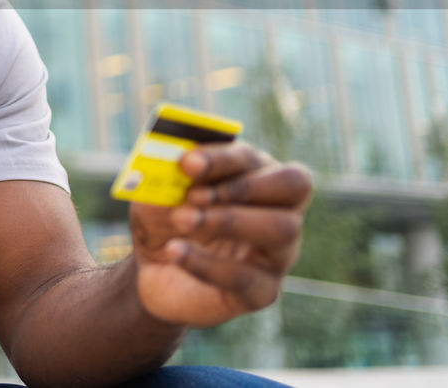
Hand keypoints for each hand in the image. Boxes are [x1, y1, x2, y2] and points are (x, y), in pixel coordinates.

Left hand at [128, 143, 311, 327]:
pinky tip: (174, 251)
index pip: (257, 158)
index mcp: (256, 173)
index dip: (223, 158)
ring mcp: (278, 252)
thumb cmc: (164, 216)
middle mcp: (279, 209)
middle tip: (196, 195)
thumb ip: (167, 169)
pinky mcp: (262, 291)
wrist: (152, 268)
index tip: (187, 163)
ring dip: (229, 220)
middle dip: (244, 186)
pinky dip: (206, 263)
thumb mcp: (158, 187)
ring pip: (283, 229)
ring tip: (182, 220)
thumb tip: (175, 156)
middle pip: (294, 184)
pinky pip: (246, 277)